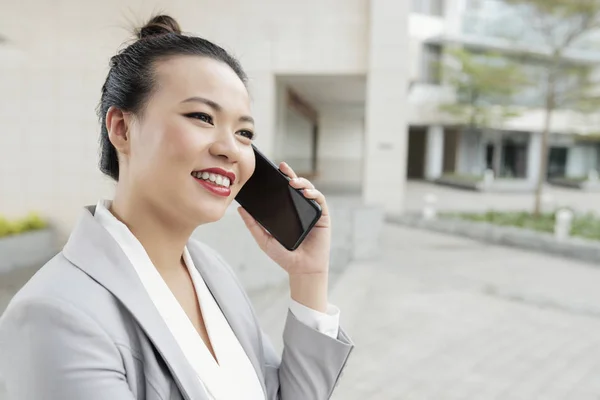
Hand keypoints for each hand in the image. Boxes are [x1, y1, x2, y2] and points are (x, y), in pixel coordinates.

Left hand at [237, 162, 330, 276]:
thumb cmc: (284, 256)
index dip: (279, 179)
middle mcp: (300, 208)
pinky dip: (314, 194)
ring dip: (302, 182)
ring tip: (293, 182)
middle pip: (296, 186)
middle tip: (282, 167)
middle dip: (290, 174)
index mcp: (287, 211)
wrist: (301, 269)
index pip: (283, 191)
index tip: (272, 170)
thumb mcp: (264, 239)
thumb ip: (253, 225)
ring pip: (309, 190)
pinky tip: (306, 193)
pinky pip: (320, 200)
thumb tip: (240, 209)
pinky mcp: (323, 217)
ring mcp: (312, 212)